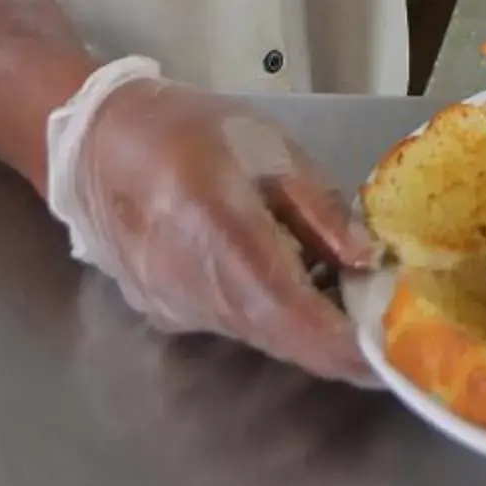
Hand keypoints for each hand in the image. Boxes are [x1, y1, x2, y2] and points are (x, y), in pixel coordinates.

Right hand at [48, 68, 380, 385]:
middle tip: (384, 325)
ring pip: (260, 338)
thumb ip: (320, 209)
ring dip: (307, 328)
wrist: (92, 144)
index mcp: (222, 235)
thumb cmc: (187, 132)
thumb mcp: (269, 150)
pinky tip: (289, 282)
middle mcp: (195, 289)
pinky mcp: (165, 315)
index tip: (393, 353)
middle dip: (339, 342)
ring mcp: (176, 309)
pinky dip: (271, 316)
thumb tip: (369, 262)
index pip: (295, 317)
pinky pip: (233, 326)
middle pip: (283, 339)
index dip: (347, 347)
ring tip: (343, 293)